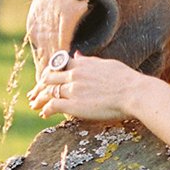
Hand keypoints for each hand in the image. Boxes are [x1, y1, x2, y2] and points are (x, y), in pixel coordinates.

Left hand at [26, 51, 143, 123]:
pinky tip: (44, 114)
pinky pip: (53, 105)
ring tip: (35, 104)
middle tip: (35, 93)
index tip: (46, 78)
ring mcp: (73, 89)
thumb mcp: (106, 64)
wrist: (134, 93)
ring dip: (39, 98)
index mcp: (82, 64)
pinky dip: (46, 109)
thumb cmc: (127, 80)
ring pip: (48, 91)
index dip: (50, 72)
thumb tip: (77, 55)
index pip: (58, 64)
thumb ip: (89, 61)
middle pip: (49, 77)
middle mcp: (75, 74)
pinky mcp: (74, 105)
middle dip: (40, 85)